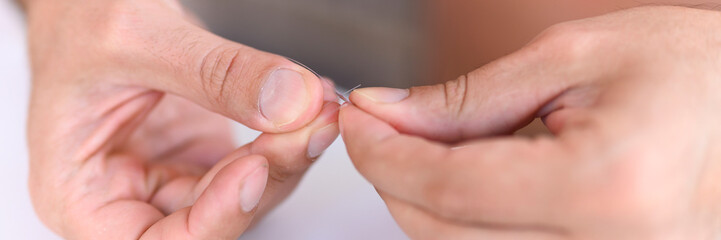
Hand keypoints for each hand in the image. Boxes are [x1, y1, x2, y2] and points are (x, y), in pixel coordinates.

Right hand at [25, 0, 339, 238]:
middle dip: (268, 173)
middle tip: (307, 124)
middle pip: (212, 218)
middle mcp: (129, 195)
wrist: (90, 1)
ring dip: (287, 154)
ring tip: (315, 108)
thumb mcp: (139, 39)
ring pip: (245, 193)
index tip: (254, 168)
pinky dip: (286, 137)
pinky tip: (305, 107)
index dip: (214, 218)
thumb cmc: (79, 21)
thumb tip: (287, 102)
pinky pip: (257, 162)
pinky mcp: (205, 154)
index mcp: (81, 193)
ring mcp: (172, 176)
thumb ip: (216, 75)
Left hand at [341, 6, 720, 238]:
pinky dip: (468, 222)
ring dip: (427, 202)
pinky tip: (472, 176)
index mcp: (605, 189)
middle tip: (381, 125)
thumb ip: (469, 98)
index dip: (382, 154)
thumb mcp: (576, 59)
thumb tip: (385, 112)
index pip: (447, 188)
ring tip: (430, 143)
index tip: (355, 119)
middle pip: (443, 235)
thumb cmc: (696, 69)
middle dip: (394, 179)